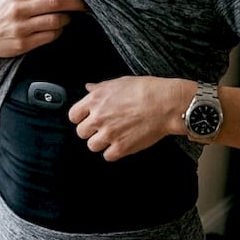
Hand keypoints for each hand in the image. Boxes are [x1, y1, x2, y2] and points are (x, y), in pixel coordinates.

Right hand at [0, 0, 87, 59]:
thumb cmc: (0, 12)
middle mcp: (19, 8)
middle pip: (57, 2)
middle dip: (77, 3)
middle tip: (87, 4)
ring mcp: (21, 27)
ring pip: (56, 20)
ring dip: (68, 19)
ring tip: (68, 17)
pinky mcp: (22, 44)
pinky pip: (50, 36)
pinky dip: (58, 32)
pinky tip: (57, 29)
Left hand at [67, 77, 183, 161]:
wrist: (166, 104)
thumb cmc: (147, 90)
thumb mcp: (119, 82)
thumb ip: (100, 88)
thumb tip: (88, 88)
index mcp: (96, 100)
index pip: (73, 115)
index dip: (80, 118)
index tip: (87, 119)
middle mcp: (99, 117)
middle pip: (81, 132)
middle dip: (91, 131)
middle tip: (103, 128)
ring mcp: (109, 134)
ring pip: (92, 146)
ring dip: (101, 143)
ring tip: (113, 136)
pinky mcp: (121, 147)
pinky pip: (107, 156)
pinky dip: (113, 152)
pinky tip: (122, 143)